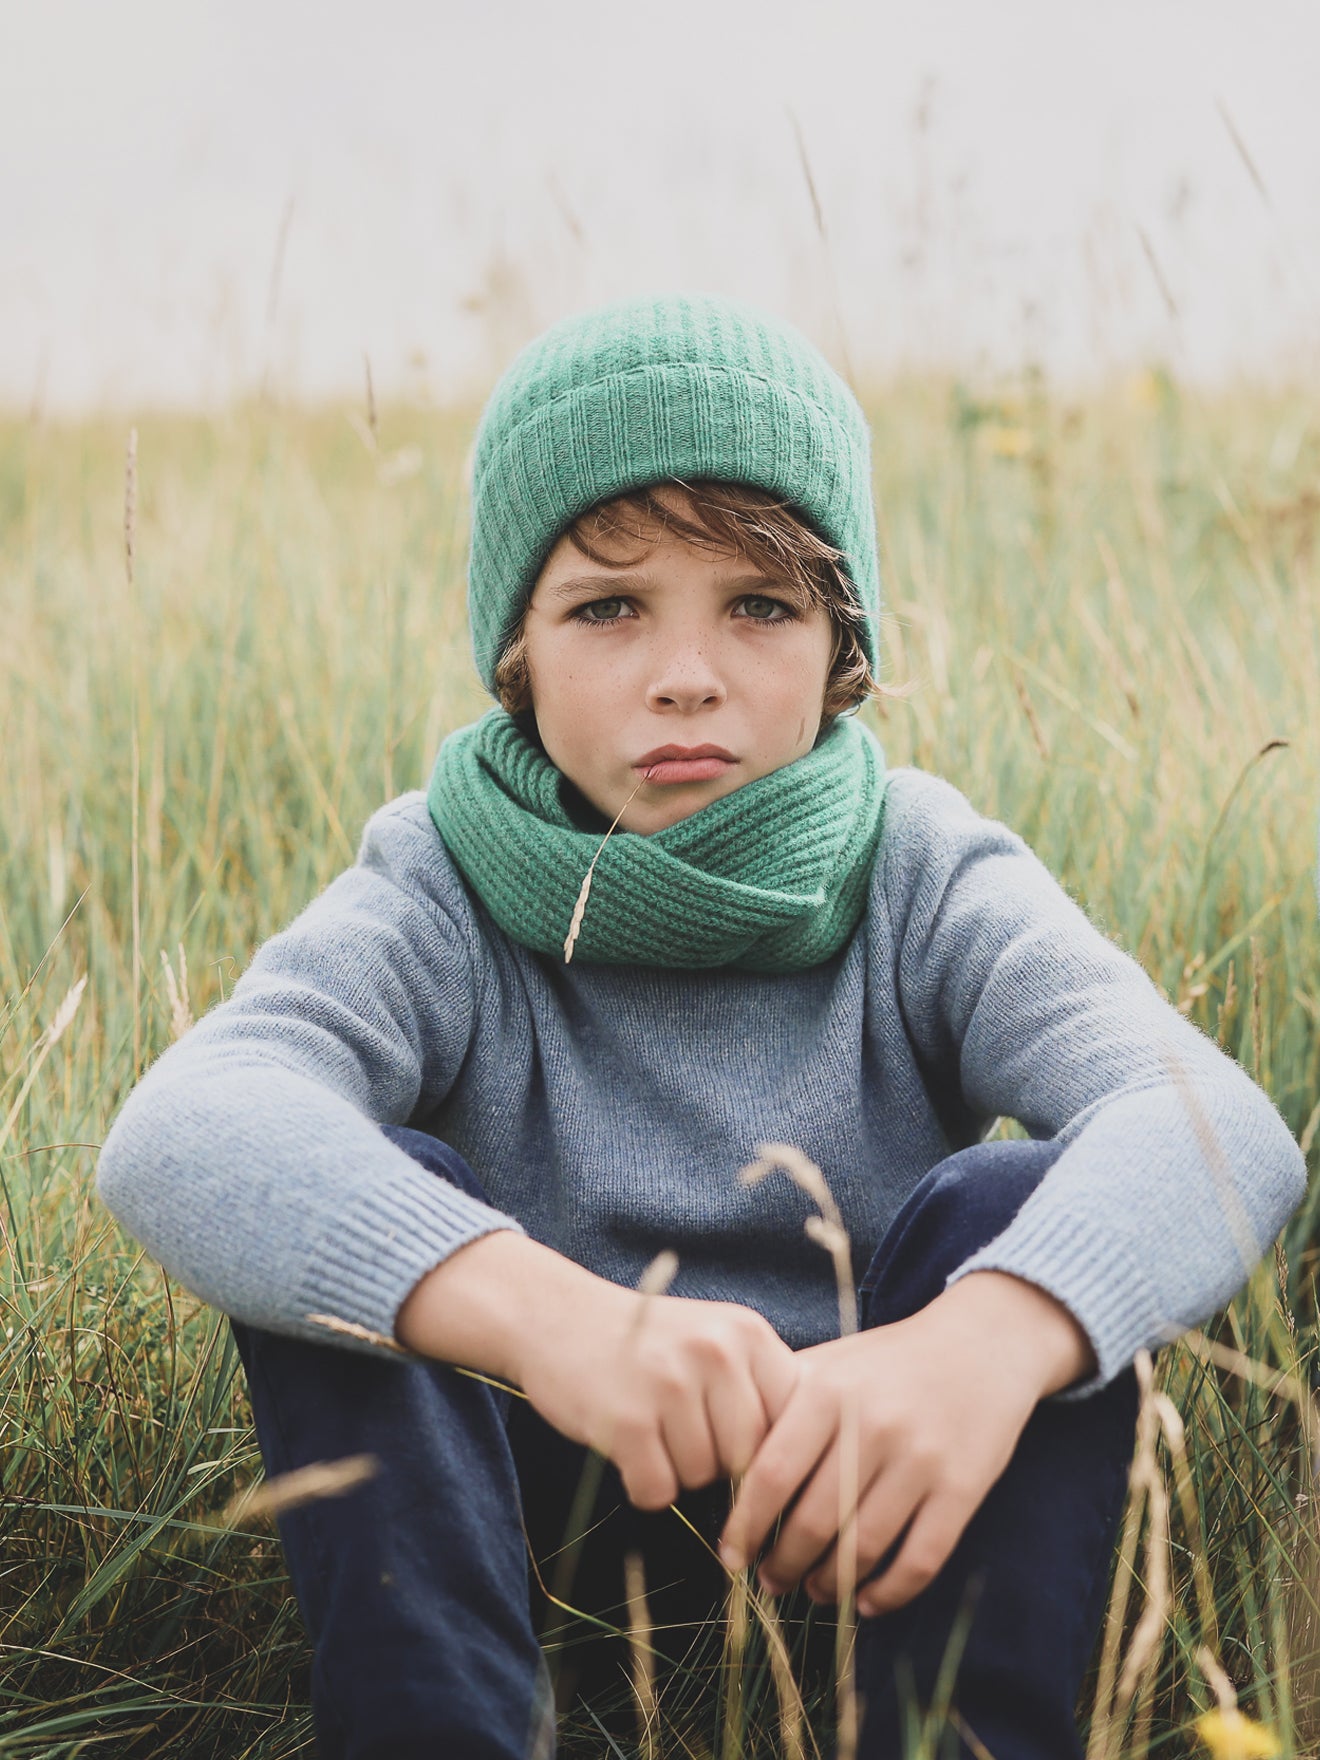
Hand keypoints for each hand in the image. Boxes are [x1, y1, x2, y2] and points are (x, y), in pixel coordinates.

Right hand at [516, 1279, 800, 1509]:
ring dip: (677, 1471)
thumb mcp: (713, 1340)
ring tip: (650, 1428)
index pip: (793, 1422)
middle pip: (749, 1458)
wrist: (554, 1315)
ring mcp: (669, 1385)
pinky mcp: (625, 1421)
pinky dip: (642, 1484)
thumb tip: (806, 1466)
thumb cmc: (645, 1342)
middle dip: (719, 1464)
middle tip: (682, 1435)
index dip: (772, 1453)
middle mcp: (715, 1352)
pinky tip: (626, 1446)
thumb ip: (758, 1387)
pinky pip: (658, 1491)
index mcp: (747, 1334)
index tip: (749, 1462)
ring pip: (703, 1478)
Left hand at [718, 1271, 1094, 1615]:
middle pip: (812, 1521)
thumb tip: (722, 1464)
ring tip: (815, 1590)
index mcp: (829, 1391)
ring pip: (862, 1549)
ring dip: (831, 1585)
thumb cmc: (887, 1362)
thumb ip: (779, 1404)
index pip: (771, 1474)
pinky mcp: (962, 1489)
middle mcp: (873, 1425)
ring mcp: (920, 1459)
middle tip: (771, 1581)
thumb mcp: (830, 1363)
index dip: (745, 1526)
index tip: (731, 1556)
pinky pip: (919, 1561)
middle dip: (784, 1564)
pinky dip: (889, 1594)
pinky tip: (869, 1601)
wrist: (979, 1346)